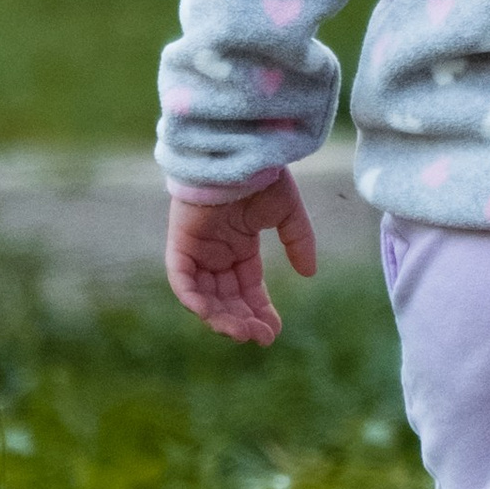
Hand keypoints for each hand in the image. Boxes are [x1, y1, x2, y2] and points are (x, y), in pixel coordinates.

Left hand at [166, 169, 316, 344]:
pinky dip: (193, 299)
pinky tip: (211, 315)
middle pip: (227, 297)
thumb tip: (309, 274)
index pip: (248, 288)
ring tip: (242, 332)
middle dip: (243, 320)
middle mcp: (217, 251)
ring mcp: (197, 248)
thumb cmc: (262, 175)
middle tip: (260, 338)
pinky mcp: (180, 243)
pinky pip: (182, 280)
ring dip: (221, 317)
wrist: (238, 151)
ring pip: (205, 295)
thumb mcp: (287, 213)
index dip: (260, 310)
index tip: (274, 331)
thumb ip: (298, 241)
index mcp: (240, 245)